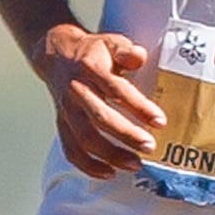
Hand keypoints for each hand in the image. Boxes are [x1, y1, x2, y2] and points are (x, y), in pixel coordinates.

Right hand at [34, 25, 163, 177]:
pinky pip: (71, 150)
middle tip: (149, 146)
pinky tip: (108, 173)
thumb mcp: (110, 42)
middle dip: (126, 134)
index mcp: (90, 69)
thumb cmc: (91, 52)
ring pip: (85, 138)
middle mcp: (76, 91)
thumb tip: (139, 57)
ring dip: (109, 154)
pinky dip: (88, 165)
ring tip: (134, 164)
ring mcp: (67, 111)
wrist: (56, 55)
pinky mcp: (62, 125)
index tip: (159, 121)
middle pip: (100, 117)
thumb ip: (126, 50)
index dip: (138, 106)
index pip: (116, 89)